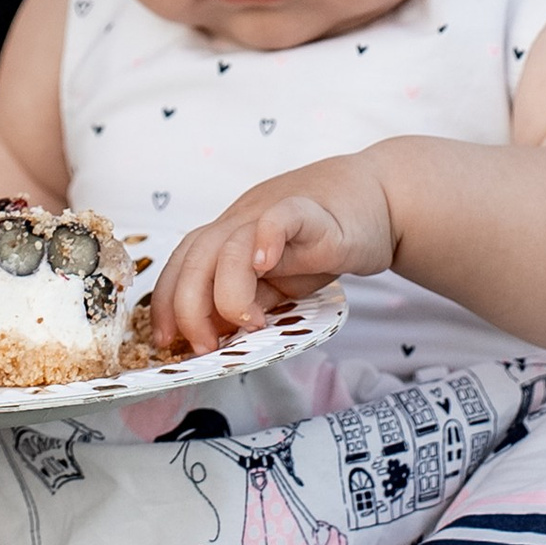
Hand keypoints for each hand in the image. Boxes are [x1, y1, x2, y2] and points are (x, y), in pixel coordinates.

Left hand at [150, 157, 396, 358]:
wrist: (378, 198)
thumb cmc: (324, 240)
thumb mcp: (277, 278)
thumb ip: (247, 300)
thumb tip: (214, 336)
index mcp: (229, 237)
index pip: (182, 265)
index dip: (167, 303)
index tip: (168, 342)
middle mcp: (242, 221)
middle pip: (195, 256)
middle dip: (188, 307)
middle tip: (205, 346)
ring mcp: (273, 212)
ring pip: (229, 244)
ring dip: (227, 291)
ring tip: (247, 323)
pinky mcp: (311, 212)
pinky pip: (281, 218)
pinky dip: (266, 238)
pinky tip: (266, 263)